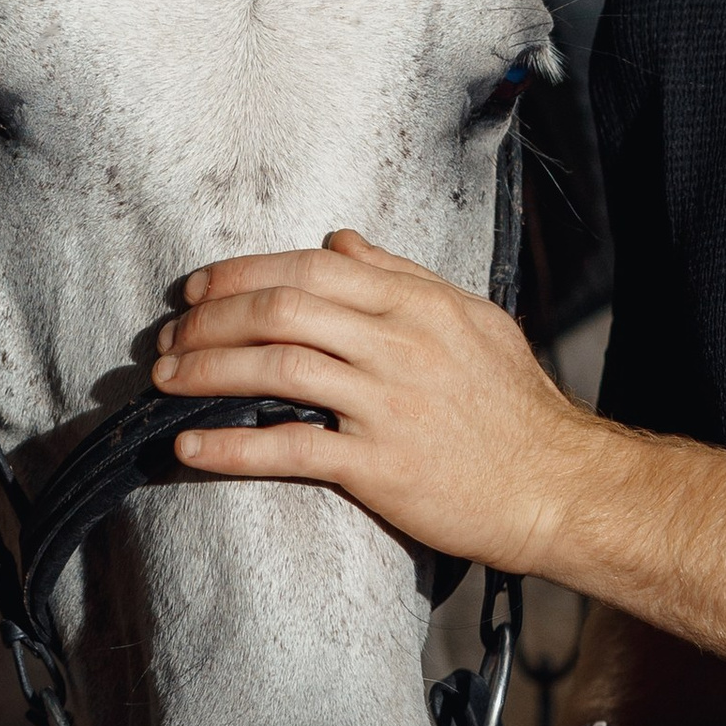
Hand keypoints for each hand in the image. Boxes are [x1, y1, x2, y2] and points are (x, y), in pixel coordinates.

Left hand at [151, 230, 614, 573]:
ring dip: (206, 372)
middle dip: (210, 320)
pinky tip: (188, 448)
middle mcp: (399, 344)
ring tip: (164, 382)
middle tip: (169, 338)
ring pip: (275, 368)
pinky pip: (289, 449)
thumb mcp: (473, 320)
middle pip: (281, 309)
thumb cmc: (517, 408)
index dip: (242, 273)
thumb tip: (340, 240)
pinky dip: (229, 447)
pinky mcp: (380, 466)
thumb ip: (402, 276)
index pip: (311, 267)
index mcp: (417, 304)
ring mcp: (388, 404)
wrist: (560, 485)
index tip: (199, 290)